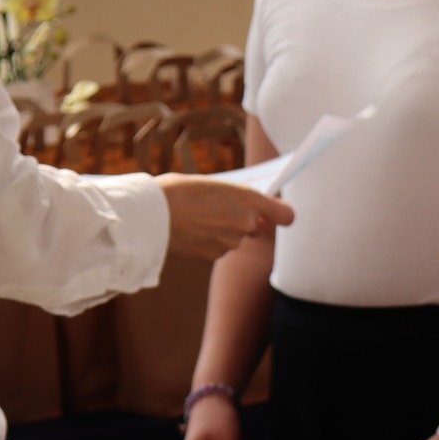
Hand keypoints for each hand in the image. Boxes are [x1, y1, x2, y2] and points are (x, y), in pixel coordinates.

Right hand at [158, 175, 293, 260]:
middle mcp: (246, 222)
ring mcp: (231, 242)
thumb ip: (236, 198)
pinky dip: (209, 242)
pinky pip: (218, 248)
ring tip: (198, 218)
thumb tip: (246, 208)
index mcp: (248, 198)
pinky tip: (191, 231)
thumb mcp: (214, 184)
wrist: (153, 212)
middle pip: (256, 227)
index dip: (280, 215)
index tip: (272, 214)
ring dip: (222, 232)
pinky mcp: (215, 255)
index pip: (285, 215)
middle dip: (242, 221)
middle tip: (218, 210)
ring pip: (234, 238)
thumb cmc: (180, 190)